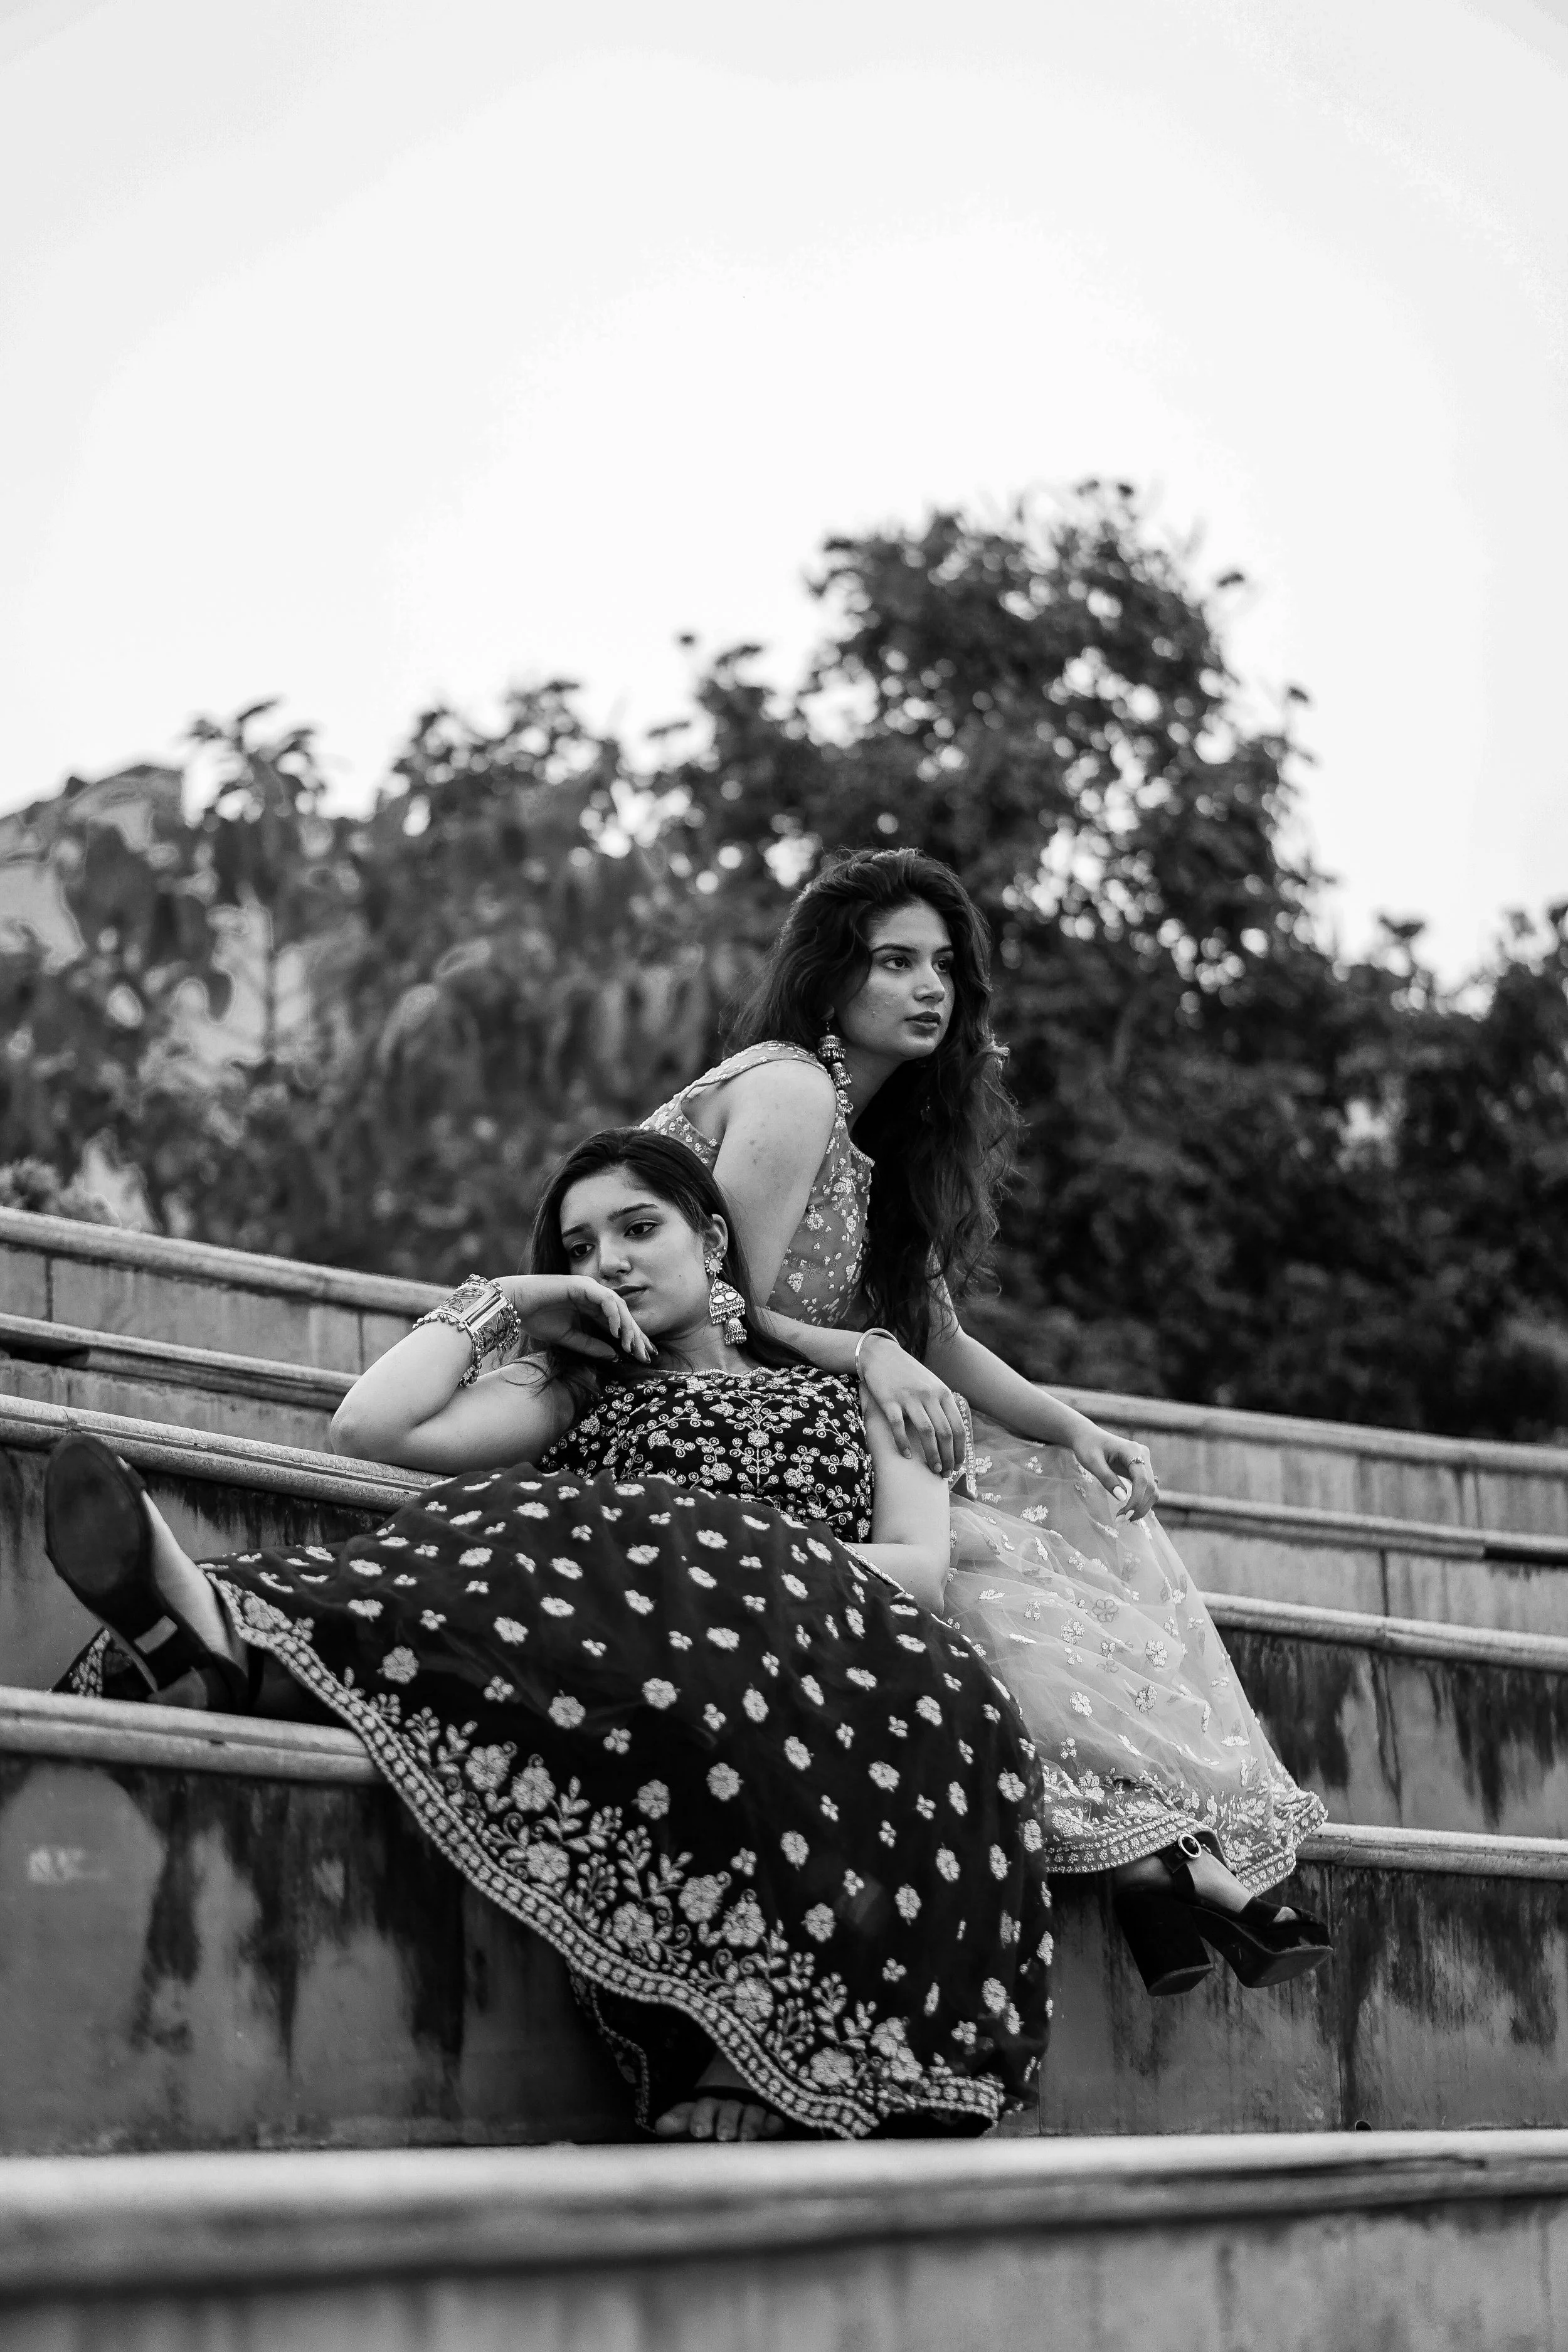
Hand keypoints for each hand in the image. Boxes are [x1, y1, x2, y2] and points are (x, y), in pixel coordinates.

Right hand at [498, 1276, 653, 1363]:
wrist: (514, 1305)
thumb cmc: (537, 1319)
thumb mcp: (569, 1338)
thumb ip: (591, 1345)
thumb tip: (615, 1356)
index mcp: (592, 1307)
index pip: (618, 1323)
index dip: (632, 1339)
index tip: (643, 1357)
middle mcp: (594, 1295)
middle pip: (624, 1315)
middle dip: (636, 1336)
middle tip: (646, 1356)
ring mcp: (589, 1288)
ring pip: (619, 1306)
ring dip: (628, 1327)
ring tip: (633, 1346)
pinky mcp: (582, 1284)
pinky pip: (605, 1299)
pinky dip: (613, 1315)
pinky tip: (617, 1332)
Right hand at [858, 1332, 969, 1477]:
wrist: (880, 1354)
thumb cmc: (907, 1373)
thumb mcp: (931, 1384)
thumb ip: (942, 1405)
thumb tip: (952, 1433)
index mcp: (942, 1393)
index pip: (958, 1426)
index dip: (960, 1449)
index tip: (958, 1465)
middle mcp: (929, 1395)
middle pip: (945, 1432)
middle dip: (948, 1457)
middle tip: (945, 1474)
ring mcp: (909, 1397)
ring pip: (927, 1432)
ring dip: (932, 1455)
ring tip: (933, 1470)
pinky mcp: (889, 1400)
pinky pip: (898, 1426)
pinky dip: (903, 1443)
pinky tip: (906, 1456)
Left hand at [1072, 1419, 1158, 1519]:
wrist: (1087, 1436)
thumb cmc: (1087, 1446)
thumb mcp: (1092, 1462)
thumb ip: (1107, 1478)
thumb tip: (1122, 1498)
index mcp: (1132, 1450)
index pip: (1142, 1480)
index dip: (1136, 1500)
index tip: (1124, 1515)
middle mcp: (1143, 1455)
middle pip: (1151, 1487)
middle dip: (1139, 1507)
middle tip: (1121, 1522)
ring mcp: (1144, 1462)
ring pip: (1152, 1490)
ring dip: (1142, 1507)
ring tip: (1124, 1519)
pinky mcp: (1141, 1469)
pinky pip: (1147, 1488)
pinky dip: (1141, 1501)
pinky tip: (1129, 1511)